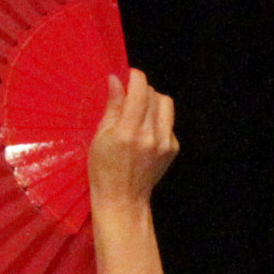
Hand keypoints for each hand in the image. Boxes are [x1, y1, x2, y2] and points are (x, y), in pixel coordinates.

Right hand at [89, 70, 178, 207]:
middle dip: (142, 89)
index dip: (135, 76)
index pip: (140, 91)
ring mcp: (166, 143)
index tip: (128, 74)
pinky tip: (145, 131)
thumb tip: (116, 79)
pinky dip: (158, 119)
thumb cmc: (104, 168)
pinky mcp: (173, 148)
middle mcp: (151, 135)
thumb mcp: (101, 136)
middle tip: (129, 95)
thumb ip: (113, 106)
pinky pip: (168, 122)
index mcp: (129, 131)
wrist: (124, 198)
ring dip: (153, 101)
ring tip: (139, 111)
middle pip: (154, 95)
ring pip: (166, 105)